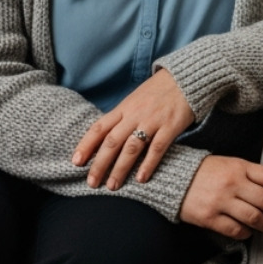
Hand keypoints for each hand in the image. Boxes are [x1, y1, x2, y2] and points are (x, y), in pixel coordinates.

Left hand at [72, 68, 195, 189]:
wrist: (187, 77)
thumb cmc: (158, 92)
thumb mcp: (135, 100)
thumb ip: (122, 118)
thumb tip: (104, 139)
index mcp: (124, 108)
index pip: (99, 127)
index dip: (86, 145)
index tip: (75, 162)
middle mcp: (135, 115)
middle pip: (112, 141)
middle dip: (100, 164)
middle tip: (92, 182)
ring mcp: (152, 120)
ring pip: (131, 147)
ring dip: (120, 168)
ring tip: (112, 186)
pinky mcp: (170, 126)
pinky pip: (157, 148)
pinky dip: (148, 164)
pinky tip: (141, 178)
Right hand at [178, 155, 262, 238]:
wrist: (174, 177)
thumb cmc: (209, 171)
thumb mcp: (232, 164)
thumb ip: (253, 175)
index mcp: (242, 167)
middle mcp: (233, 183)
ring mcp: (221, 201)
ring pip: (254, 218)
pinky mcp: (209, 217)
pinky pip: (235, 230)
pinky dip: (247, 233)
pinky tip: (250, 233)